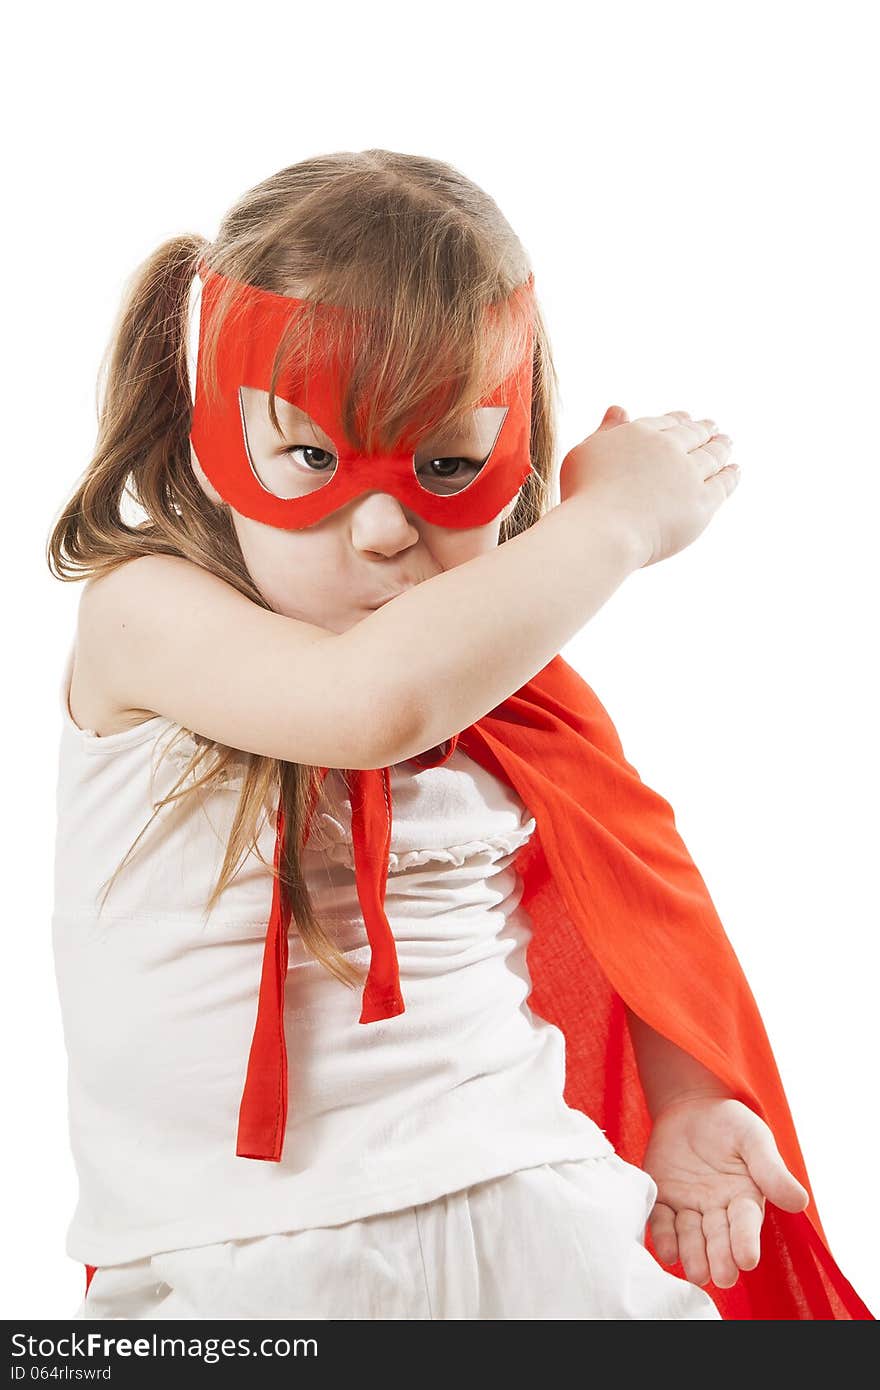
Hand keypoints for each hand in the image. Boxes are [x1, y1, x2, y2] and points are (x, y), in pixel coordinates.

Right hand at [559, 404, 739, 568]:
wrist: (603, 531)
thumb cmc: (584, 496)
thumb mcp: (584, 454)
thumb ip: (605, 432)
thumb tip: (619, 409)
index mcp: (640, 433)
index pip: (666, 423)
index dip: (679, 420)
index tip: (687, 419)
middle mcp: (668, 448)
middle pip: (693, 434)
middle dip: (704, 429)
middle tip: (713, 427)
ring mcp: (688, 475)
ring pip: (712, 455)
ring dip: (721, 446)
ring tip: (727, 442)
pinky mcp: (702, 502)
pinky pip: (723, 484)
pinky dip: (731, 475)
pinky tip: (735, 470)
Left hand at [642, 1094, 809, 1288]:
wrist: (692, 1106)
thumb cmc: (730, 1124)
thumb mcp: (754, 1140)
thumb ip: (771, 1170)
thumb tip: (800, 1202)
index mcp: (744, 1200)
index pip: (746, 1224)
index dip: (746, 1241)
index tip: (748, 1259)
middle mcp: (717, 1210)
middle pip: (718, 1238)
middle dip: (720, 1258)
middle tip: (722, 1277)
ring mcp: (688, 1207)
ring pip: (690, 1236)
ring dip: (692, 1254)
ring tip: (696, 1272)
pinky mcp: (663, 1198)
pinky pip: (661, 1220)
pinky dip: (663, 1236)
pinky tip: (666, 1251)